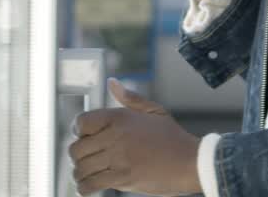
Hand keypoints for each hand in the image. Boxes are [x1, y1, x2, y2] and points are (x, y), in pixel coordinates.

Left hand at [69, 79, 200, 195]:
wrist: (190, 162)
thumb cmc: (173, 137)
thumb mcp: (154, 111)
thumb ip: (129, 98)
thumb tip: (111, 82)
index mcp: (119, 117)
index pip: (81, 123)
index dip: (78, 131)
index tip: (84, 137)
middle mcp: (115, 136)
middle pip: (76, 148)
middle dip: (78, 155)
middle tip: (86, 158)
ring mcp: (117, 158)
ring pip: (81, 168)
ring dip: (80, 172)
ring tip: (86, 173)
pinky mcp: (121, 178)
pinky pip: (90, 184)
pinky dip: (84, 187)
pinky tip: (88, 186)